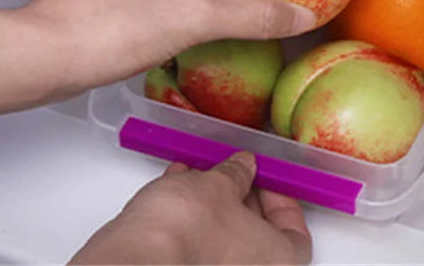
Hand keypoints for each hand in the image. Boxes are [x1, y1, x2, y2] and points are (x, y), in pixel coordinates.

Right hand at [70, 151, 311, 264]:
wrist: (128, 265)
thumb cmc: (186, 231)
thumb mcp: (219, 184)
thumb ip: (237, 174)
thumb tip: (243, 167)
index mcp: (277, 264)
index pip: (296, 235)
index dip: (281, 201)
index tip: (267, 179)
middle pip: (256, 241)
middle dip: (241, 200)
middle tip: (233, 172)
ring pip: (221, 246)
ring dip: (211, 209)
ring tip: (197, 175)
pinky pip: (193, 253)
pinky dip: (188, 224)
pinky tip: (175, 191)